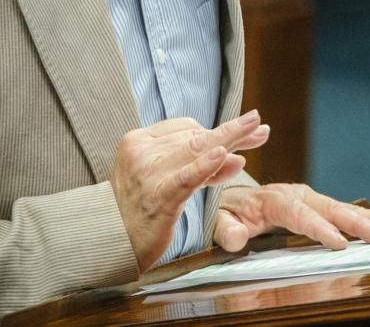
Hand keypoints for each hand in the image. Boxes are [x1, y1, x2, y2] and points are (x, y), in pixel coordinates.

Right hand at [112, 110, 269, 271]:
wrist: (110, 242)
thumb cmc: (142, 209)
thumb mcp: (168, 179)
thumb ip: (200, 166)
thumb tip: (237, 155)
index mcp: (138, 141)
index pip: (185, 127)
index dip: (217, 130)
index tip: (247, 130)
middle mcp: (141, 151)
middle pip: (194, 136)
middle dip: (231, 133)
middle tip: (259, 127)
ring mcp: (147, 173)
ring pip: (195, 150)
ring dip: (229, 141)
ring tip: (255, 133)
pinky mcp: (156, 197)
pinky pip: (185, 177)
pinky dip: (205, 166)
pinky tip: (222, 155)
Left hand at [213, 183, 369, 252]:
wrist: (228, 196)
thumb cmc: (223, 210)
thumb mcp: (217, 219)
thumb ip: (226, 228)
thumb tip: (237, 237)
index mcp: (275, 199)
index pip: (299, 214)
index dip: (319, 228)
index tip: (338, 242)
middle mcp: (298, 195)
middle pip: (331, 209)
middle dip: (357, 223)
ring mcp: (311, 200)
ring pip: (346, 208)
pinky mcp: (318, 207)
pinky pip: (347, 212)